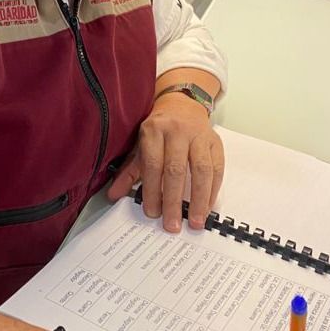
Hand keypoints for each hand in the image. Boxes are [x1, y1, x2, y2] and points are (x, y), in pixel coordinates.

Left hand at [107, 91, 223, 231]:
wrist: (182, 106)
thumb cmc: (158, 131)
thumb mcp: (140, 147)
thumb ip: (128, 172)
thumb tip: (112, 195)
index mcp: (153, 131)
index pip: (153, 165)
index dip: (152, 190)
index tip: (152, 212)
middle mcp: (176, 131)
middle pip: (176, 169)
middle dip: (173, 200)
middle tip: (172, 225)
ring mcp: (198, 136)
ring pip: (201, 170)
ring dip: (198, 199)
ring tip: (195, 221)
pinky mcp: (215, 142)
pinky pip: (217, 169)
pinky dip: (213, 191)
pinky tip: (207, 207)